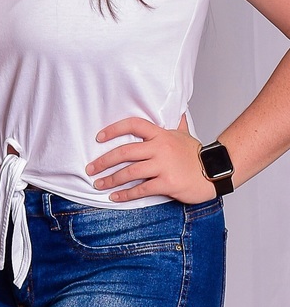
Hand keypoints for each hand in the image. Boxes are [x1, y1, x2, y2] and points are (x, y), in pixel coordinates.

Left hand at [86, 117, 217, 203]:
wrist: (215, 172)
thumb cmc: (196, 155)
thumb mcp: (184, 134)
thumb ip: (176, 122)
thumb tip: (176, 109)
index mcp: (161, 134)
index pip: (134, 124)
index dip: (114, 129)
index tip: (99, 137)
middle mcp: (161, 148)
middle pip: (125, 151)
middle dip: (104, 161)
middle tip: (90, 169)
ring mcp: (164, 166)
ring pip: (130, 172)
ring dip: (111, 180)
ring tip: (98, 184)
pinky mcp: (167, 183)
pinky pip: (141, 189)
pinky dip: (125, 194)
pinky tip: (115, 197)